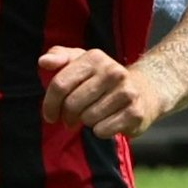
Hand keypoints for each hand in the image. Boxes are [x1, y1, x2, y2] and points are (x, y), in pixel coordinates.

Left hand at [38, 46, 167, 139]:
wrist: (144, 90)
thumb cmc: (102, 78)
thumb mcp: (81, 62)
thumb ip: (59, 57)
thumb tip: (43, 61)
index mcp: (94, 58)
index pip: (60, 84)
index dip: (50, 103)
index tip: (50, 115)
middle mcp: (112, 72)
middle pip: (72, 104)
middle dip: (67, 116)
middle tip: (72, 118)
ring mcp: (126, 92)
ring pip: (87, 118)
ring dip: (86, 121)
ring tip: (94, 114)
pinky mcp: (135, 113)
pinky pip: (102, 130)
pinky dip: (100, 130)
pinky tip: (107, 121)